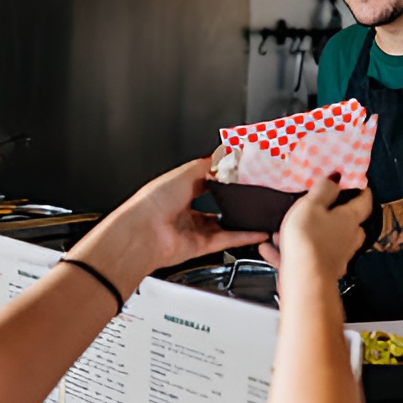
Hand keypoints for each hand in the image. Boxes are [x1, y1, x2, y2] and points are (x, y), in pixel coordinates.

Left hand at [78, 159, 266, 283]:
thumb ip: (208, 165)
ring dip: (241, 222)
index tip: (240, 175)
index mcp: (176, 191)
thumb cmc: (152, 201)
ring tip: (259, 214)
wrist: (143, 233)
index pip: (203, 183)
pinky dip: (243, 237)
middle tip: (253, 195)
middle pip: (214, 207)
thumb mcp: (185, 173)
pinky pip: (225, 240)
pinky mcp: (199, 247)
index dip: (221, 180)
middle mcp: (183, 211)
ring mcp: (191, 230)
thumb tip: (224, 155)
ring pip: (222, 226)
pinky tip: (257, 232)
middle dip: (233, 202)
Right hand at [277, 179, 371, 281]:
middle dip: (336, 214)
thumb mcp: (312, 205)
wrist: (304, 281)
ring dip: (306, 234)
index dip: (362, 190)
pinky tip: (270, 249)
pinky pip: (305, 257)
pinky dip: (289, 252)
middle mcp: (348, 239)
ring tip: (283, 230)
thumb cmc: (309, 241)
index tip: (357, 183)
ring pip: (324, 241)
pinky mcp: (320, 272)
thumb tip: (336, 179)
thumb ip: (324, 190)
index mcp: (349, 219)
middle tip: (322, 206)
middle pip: (348, 223)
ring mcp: (336, 257)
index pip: (364, 201)